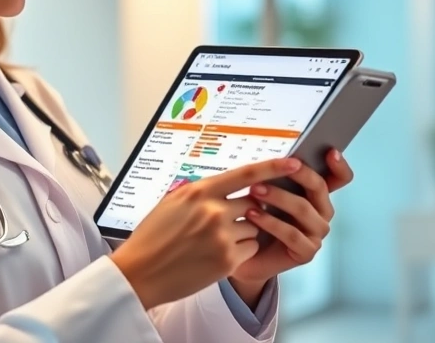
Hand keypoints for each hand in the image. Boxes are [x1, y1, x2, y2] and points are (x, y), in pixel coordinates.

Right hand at [109, 157, 301, 309]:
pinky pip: (250, 249)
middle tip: (224, 222)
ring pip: (254, 227)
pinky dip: (240, 252)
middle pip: (254, 203)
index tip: (294, 162)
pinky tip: (215, 256)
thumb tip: (227, 186)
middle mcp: (213, 210)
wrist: (140, 272)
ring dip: (243, 233)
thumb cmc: (153, 236)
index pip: (245, 174)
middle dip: (247, 211)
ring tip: (213, 242)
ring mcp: (222, 236)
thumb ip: (201, 193)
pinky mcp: (227, 260)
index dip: (273, 167)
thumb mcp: (172, 203)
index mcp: (199, 191)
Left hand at [228, 149, 354, 303]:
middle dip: (298, 174)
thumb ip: (277, 176)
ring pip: (303, 209)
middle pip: (320, 188)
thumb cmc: (257, 219)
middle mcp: (322, 213)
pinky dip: (270, 222)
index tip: (331, 152)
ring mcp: (316, 234)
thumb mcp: (266, 192)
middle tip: (275, 167)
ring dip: (277, 197)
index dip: (339, 165)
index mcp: (317, 196)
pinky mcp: (306, 252)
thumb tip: (279, 155)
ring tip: (254, 190)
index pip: (339, 178)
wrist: (246, 255)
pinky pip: (291, 234)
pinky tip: (252, 214)